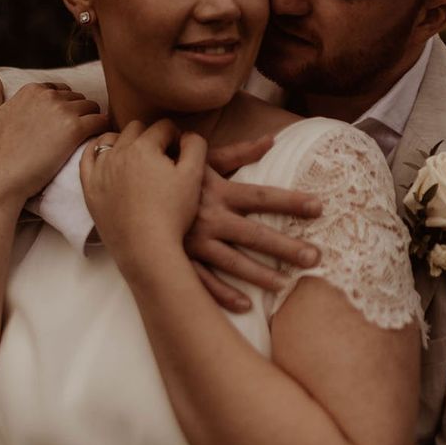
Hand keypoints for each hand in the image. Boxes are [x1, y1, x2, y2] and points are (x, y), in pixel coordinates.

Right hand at [0, 73, 109, 200]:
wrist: (1, 177)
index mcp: (31, 90)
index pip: (61, 90)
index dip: (65, 107)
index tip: (64, 123)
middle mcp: (48, 95)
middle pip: (78, 98)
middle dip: (80, 113)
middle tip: (78, 133)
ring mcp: (63, 111)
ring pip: (93, 107)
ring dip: (93, 121)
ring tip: (89, 138)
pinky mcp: (75, 129)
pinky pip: (101, 121)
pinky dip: (102, 130)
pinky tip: (97, 142)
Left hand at [80, 120, 207, 274]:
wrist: (146, 248)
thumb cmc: (173, 212)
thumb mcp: (194, 176)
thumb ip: (195, 145)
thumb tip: (187, 134)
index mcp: (144, 147)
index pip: (164, 126)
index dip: (177, 137)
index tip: (181, 154)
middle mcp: (118, 152)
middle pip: (137, 129)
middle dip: (151, 137)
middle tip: (162, 159)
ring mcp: (100, 170)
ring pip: (111, 139)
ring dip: (126, 141)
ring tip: (138, 159)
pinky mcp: (90, 188)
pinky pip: (87, 158)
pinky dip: (97, 151)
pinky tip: (109, 157)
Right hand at [185, 136, 322, 311]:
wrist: (127, 189)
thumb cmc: (171, 172)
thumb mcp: (203, 159)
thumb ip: (238, 152)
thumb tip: (271, 139)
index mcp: (217, 191)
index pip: (261, 196)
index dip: (290, 201)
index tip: (319, 207)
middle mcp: (209, 217)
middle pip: (254, 234)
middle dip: (285, 246)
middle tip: (315, 257)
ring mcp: (194, 242)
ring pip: (233, 262)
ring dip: (260, 275)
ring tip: (287, 286)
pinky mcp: (179, 259)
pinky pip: (203, 281)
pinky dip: (222, 295)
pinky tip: (245, 305)